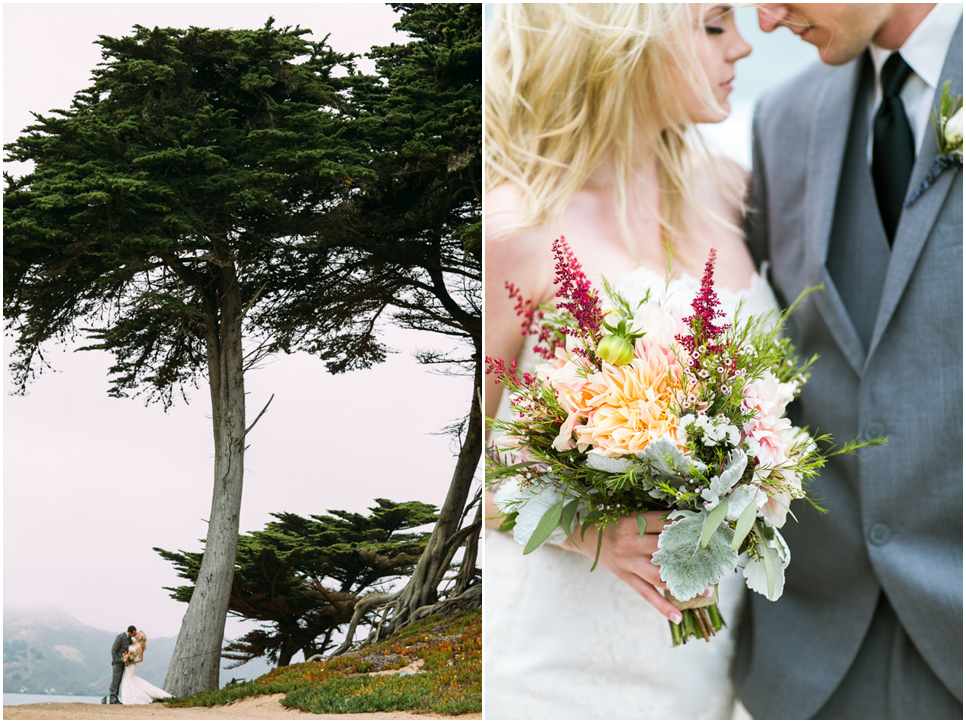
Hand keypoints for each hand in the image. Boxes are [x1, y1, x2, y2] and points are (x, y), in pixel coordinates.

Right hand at [559, 511, 699, 622]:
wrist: (581, 536)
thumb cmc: (609, 521)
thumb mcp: (629, 514)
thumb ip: (653, 520)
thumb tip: (685, 522)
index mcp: (634, 522)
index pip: (667, 524)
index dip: (689, 527)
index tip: (709, 530)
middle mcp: (631, 543)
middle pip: (667, 551)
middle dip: (692, 556)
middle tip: (715, 562)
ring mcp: (628, 563)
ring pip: (660, 576)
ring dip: (684, 584)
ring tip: (706, 590)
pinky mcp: (625, 577)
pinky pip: (645, 593)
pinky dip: (661, 606)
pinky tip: (678, 616)